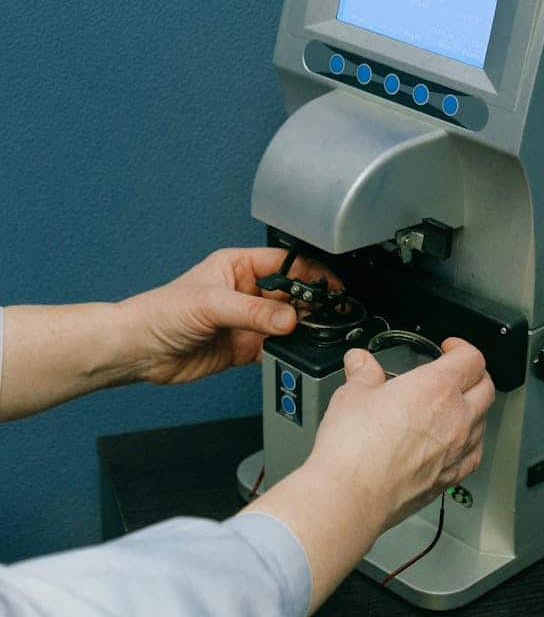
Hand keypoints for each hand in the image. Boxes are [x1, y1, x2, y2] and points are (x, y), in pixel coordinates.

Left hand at [118, 247, 338, 384]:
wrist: (140, 350)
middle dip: (309, 303)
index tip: (331, 286)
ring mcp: (246, 321)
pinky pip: (275, 348)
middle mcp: (245, 292)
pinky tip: (293, 352)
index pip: (285, 264)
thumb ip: (253, 312)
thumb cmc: (161, 312)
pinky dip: (286, 351)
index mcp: (238, 266)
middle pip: (291, 294)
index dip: (309, 272)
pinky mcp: (244, 347)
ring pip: (286, 322)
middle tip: (328, 314)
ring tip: (314, 334)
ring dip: (300, 329)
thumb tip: (289, 318)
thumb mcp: (211, 303)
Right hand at [308, 337, 493, 532]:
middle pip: (486, 388)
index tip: (450, 348)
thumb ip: (364, 373)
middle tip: (457, 372)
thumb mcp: (353, 393)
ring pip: (484, 422)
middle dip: (475, 375)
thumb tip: (361, 363)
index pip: (471, 358)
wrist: (351, 494)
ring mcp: (456, 451)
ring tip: (455, 407)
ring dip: (474, 409)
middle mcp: (456, 418)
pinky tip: (455, 444)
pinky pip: (474, 455)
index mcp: (437, 387)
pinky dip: (470, 443)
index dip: (462, 348)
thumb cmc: (354, 447)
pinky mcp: (449, 479)